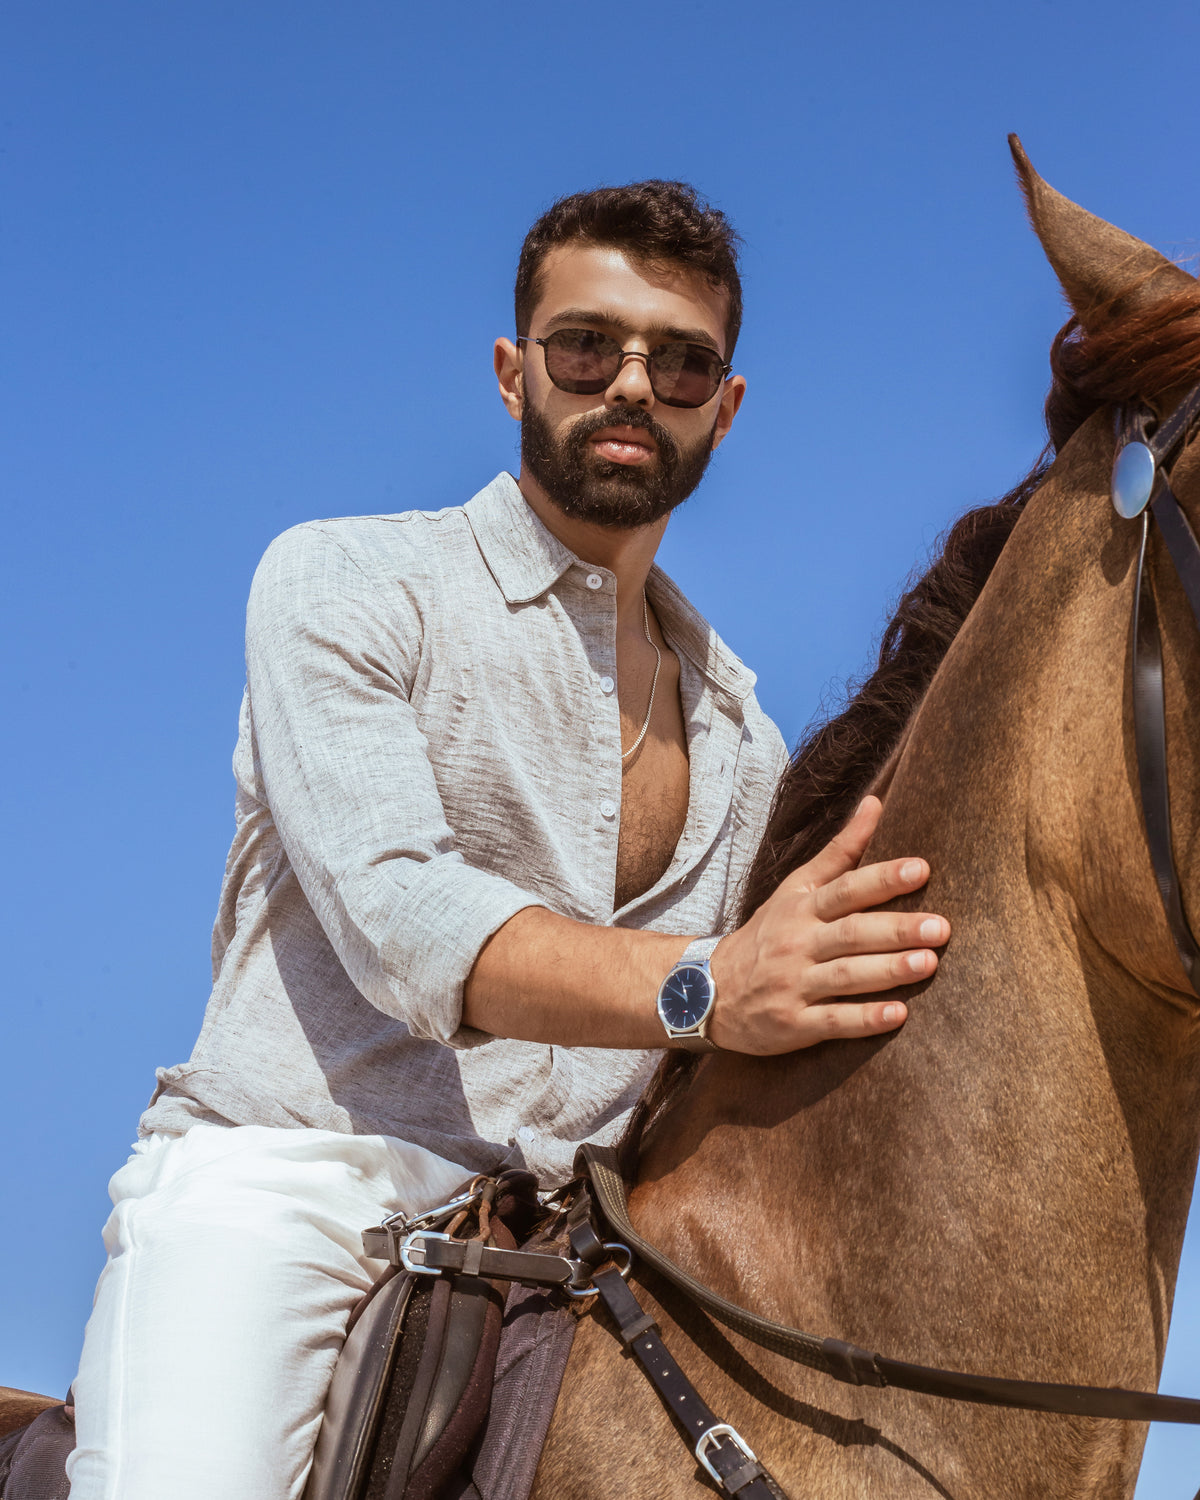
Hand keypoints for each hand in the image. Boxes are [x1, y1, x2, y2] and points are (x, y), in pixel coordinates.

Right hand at [708, 796, 947, 1053]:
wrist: (711, 992)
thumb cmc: (767, 935)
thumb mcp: (795, 889)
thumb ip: (839, 852)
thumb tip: (876, 804)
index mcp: (801, 908)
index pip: (845, 888)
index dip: (882, 879)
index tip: (921, 869)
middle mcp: (797, 943)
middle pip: (851, 933)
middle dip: (896, 929)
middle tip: (940, 927)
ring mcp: (793, 985)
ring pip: (845, 975)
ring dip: (887, 970)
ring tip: (928, 963)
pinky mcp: (793, 1024)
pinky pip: (832, 1021)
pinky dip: (864, 1019)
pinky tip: (897, 1015)